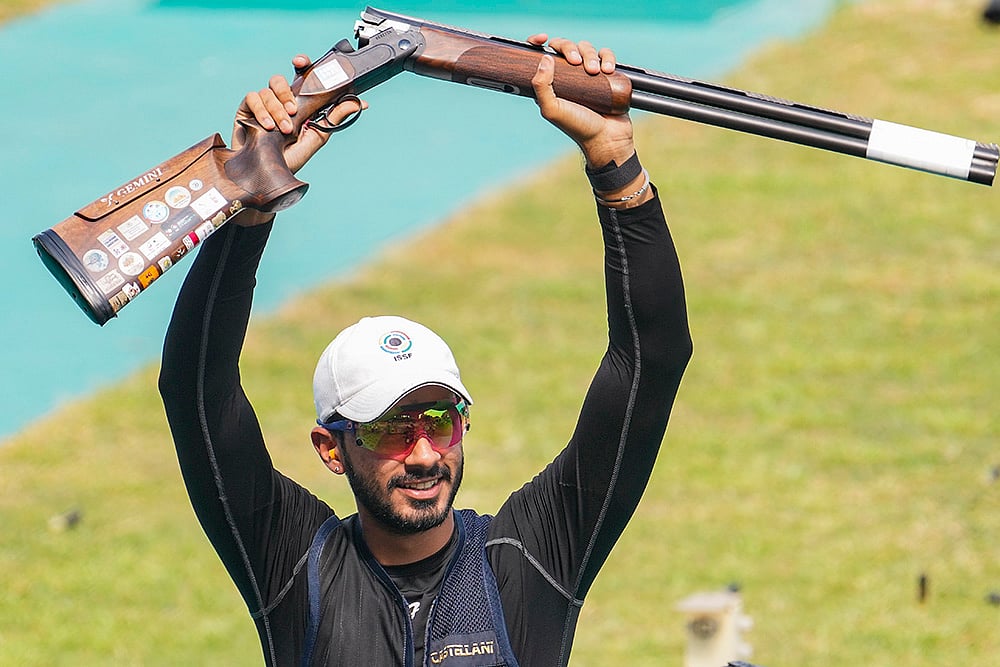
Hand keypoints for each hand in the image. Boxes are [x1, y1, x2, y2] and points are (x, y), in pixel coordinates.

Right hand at [231, 55, 366, 225]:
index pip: (298, 77)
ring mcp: (262, 105)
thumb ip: (335, 117)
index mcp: (296, 103)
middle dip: (286, 92)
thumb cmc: (291, 158)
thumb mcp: (317, 136)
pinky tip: (267, 126)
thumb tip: (360, 103)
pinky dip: (262, 111)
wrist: (267, 176)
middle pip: (279, 79)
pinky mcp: (246, 110)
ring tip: (283, 129)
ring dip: (277, 109)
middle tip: (294, 111)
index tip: (300, 62)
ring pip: (268, 90)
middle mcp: (279, 101)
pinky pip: (252, 98)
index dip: (300, 64)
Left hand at [527, 35, 635, 168]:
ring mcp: (587, 75)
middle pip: (565, 47)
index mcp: (550, 83)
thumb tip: (545, 58)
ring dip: (590, 55)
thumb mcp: (552, 109)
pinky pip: (606, 56)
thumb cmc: (577, 127)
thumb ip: (542, 86)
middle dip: (570, 48)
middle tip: (576, 63)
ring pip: (586, 48)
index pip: (541, 56)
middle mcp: (568, 77)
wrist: (606, 139)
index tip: (542, 38)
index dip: (537, 43)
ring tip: (595, 72)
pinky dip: (607, 58)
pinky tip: (608, 70)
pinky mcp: (606, 76)